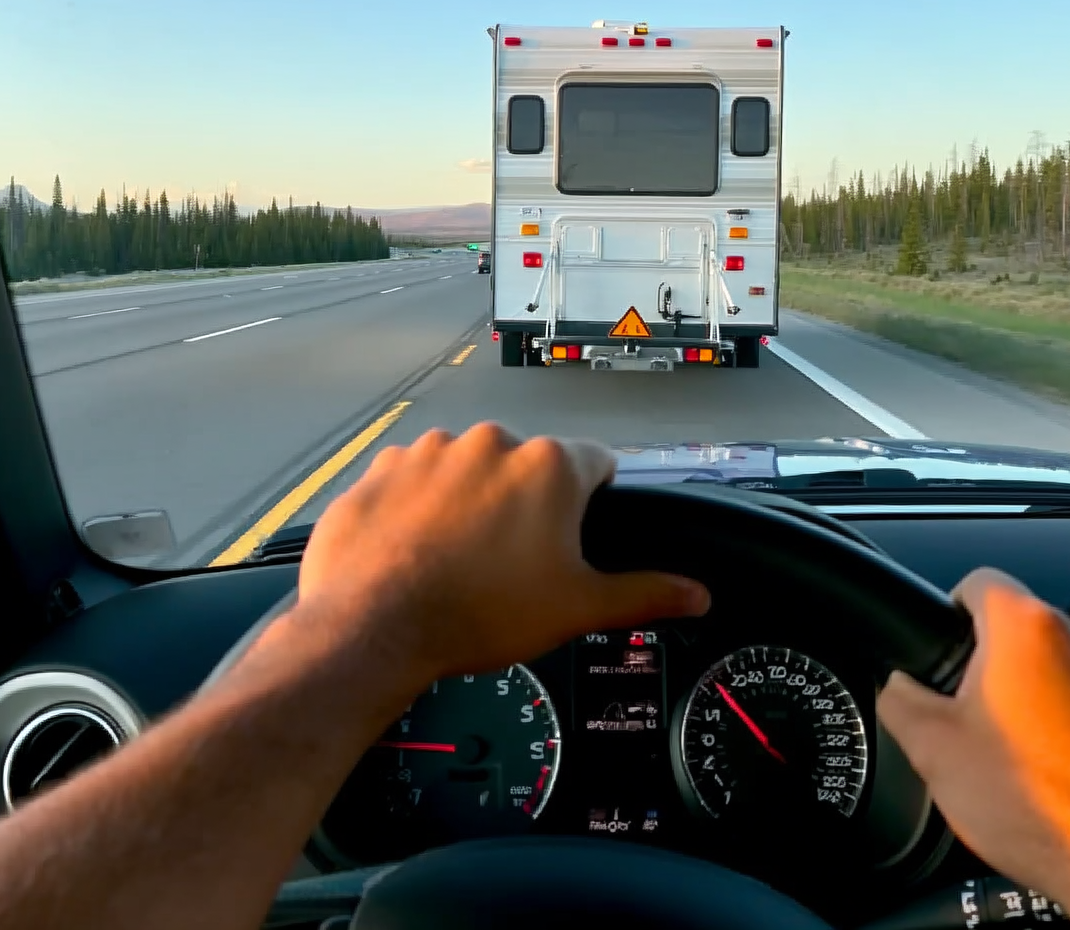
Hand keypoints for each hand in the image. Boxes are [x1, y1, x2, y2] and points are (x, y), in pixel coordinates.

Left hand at [292, 423, 709, 684]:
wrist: (374, 626)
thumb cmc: (478, 614)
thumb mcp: (576, 608)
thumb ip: (643, 593)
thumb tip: (695, 594)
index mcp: (548, 467)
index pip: (596, 464)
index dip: (592, 501)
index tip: (575, 535)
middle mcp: (491, 443)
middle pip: (526, 467)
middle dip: (525, 506)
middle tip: (514, 563)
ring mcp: (430, 451)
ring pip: (468, 470)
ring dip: (469, 502)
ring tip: (459, 561)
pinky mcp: (383, 469)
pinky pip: (413, 481)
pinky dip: (417, 508)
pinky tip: (416, 552)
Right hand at [877, 568, 1069, 929]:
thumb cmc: (1046, 814)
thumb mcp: (935, 754)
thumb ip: (902, 701)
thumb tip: (898, 687)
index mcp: (1031, 633)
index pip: (981, 583)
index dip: (954, 610)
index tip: (949, 641)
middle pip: (1035, 640)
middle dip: (1010, 677)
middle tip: (990, 733)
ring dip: (1063, 711)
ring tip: (1044, 772)